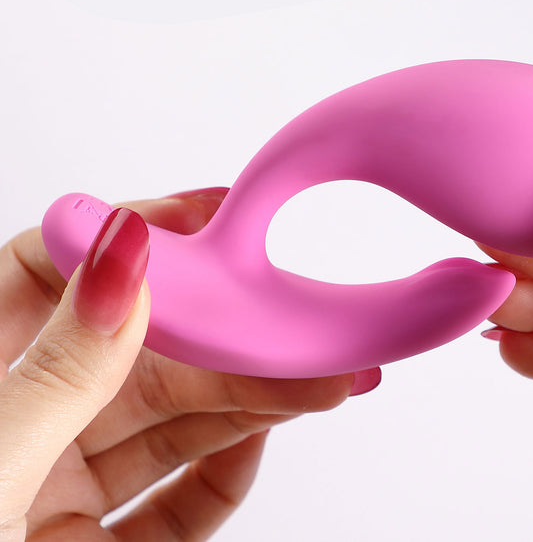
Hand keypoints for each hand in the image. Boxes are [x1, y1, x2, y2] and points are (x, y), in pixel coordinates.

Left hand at [0, 188, 379, 540]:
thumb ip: (55, 368)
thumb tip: (123, 254)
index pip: (53, 268)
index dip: (135, 232)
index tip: (215, 215)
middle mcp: (20, 416)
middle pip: (143, 348)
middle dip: (232, 334)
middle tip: (305, 323)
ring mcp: (58, 480)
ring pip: (171, 417)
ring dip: (250, 398)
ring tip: (322, 379)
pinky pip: (174, 498)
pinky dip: (224, 471)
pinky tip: (264, 442)